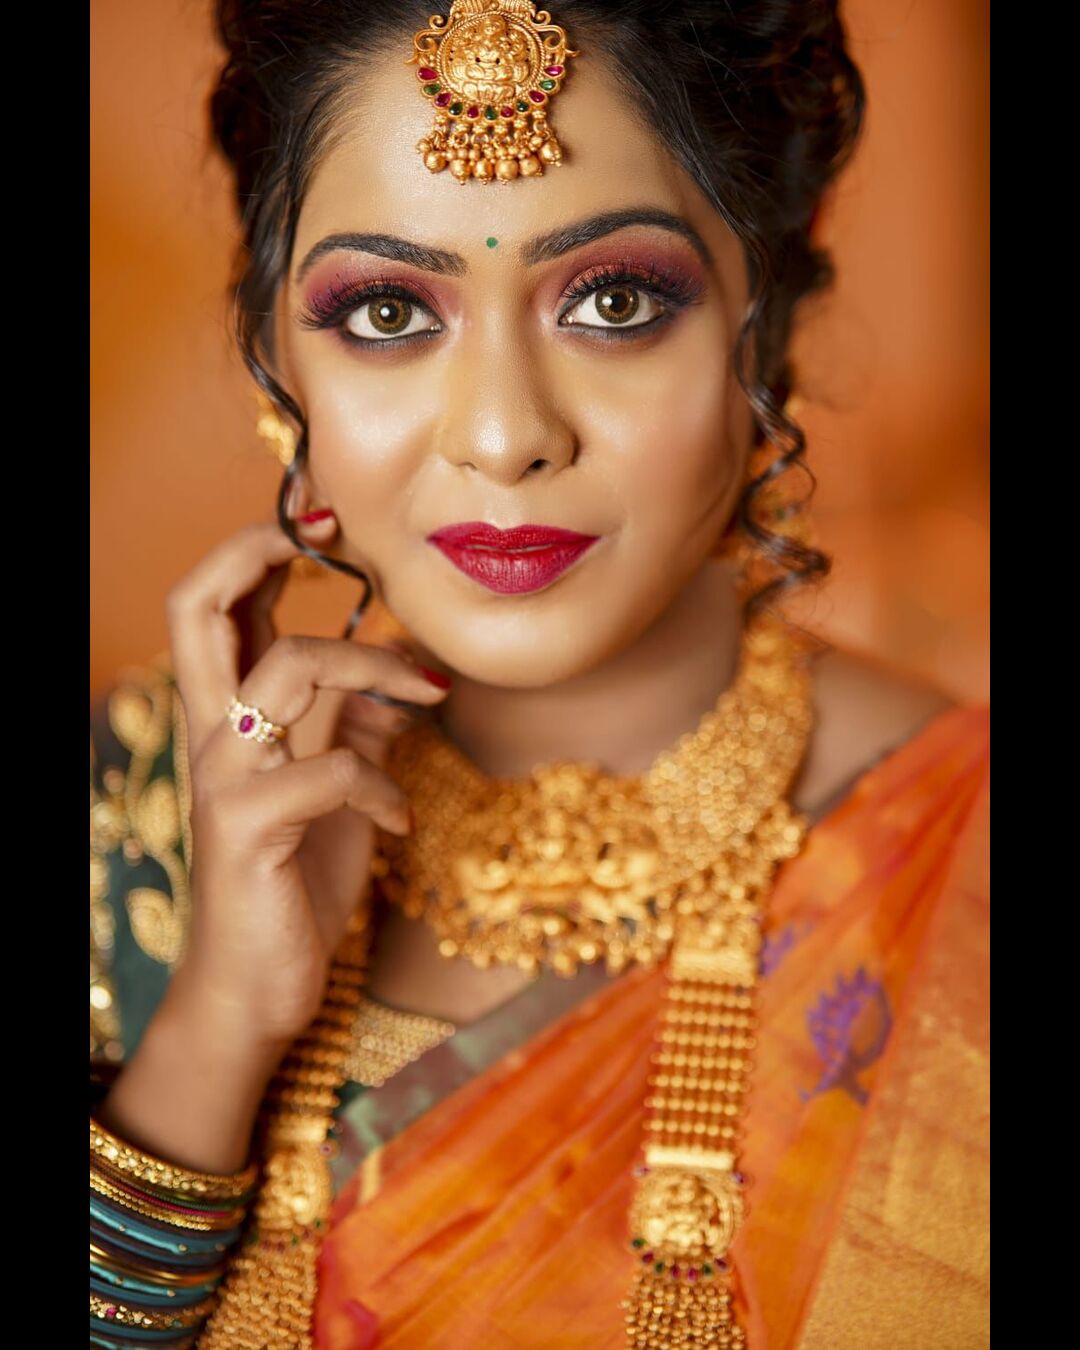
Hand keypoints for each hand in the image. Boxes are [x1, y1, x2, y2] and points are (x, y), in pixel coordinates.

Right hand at [161, 512, 449, 1052]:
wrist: (259, 981)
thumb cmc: (296, 877)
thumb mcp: (333, 788)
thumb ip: (352, 728)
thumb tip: (400, 683)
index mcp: (225, 718)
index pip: (209, 607)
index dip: (253, 550)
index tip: (321, 522)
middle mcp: (211, 736)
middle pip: (199, 609)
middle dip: (261, 552)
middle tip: (332, 535)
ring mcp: (226, 779)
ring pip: (293, 668)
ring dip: (378, 667)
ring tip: (431, 696)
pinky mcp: (252, 829)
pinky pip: (335, 772)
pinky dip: (384, 786)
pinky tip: (398, 820)